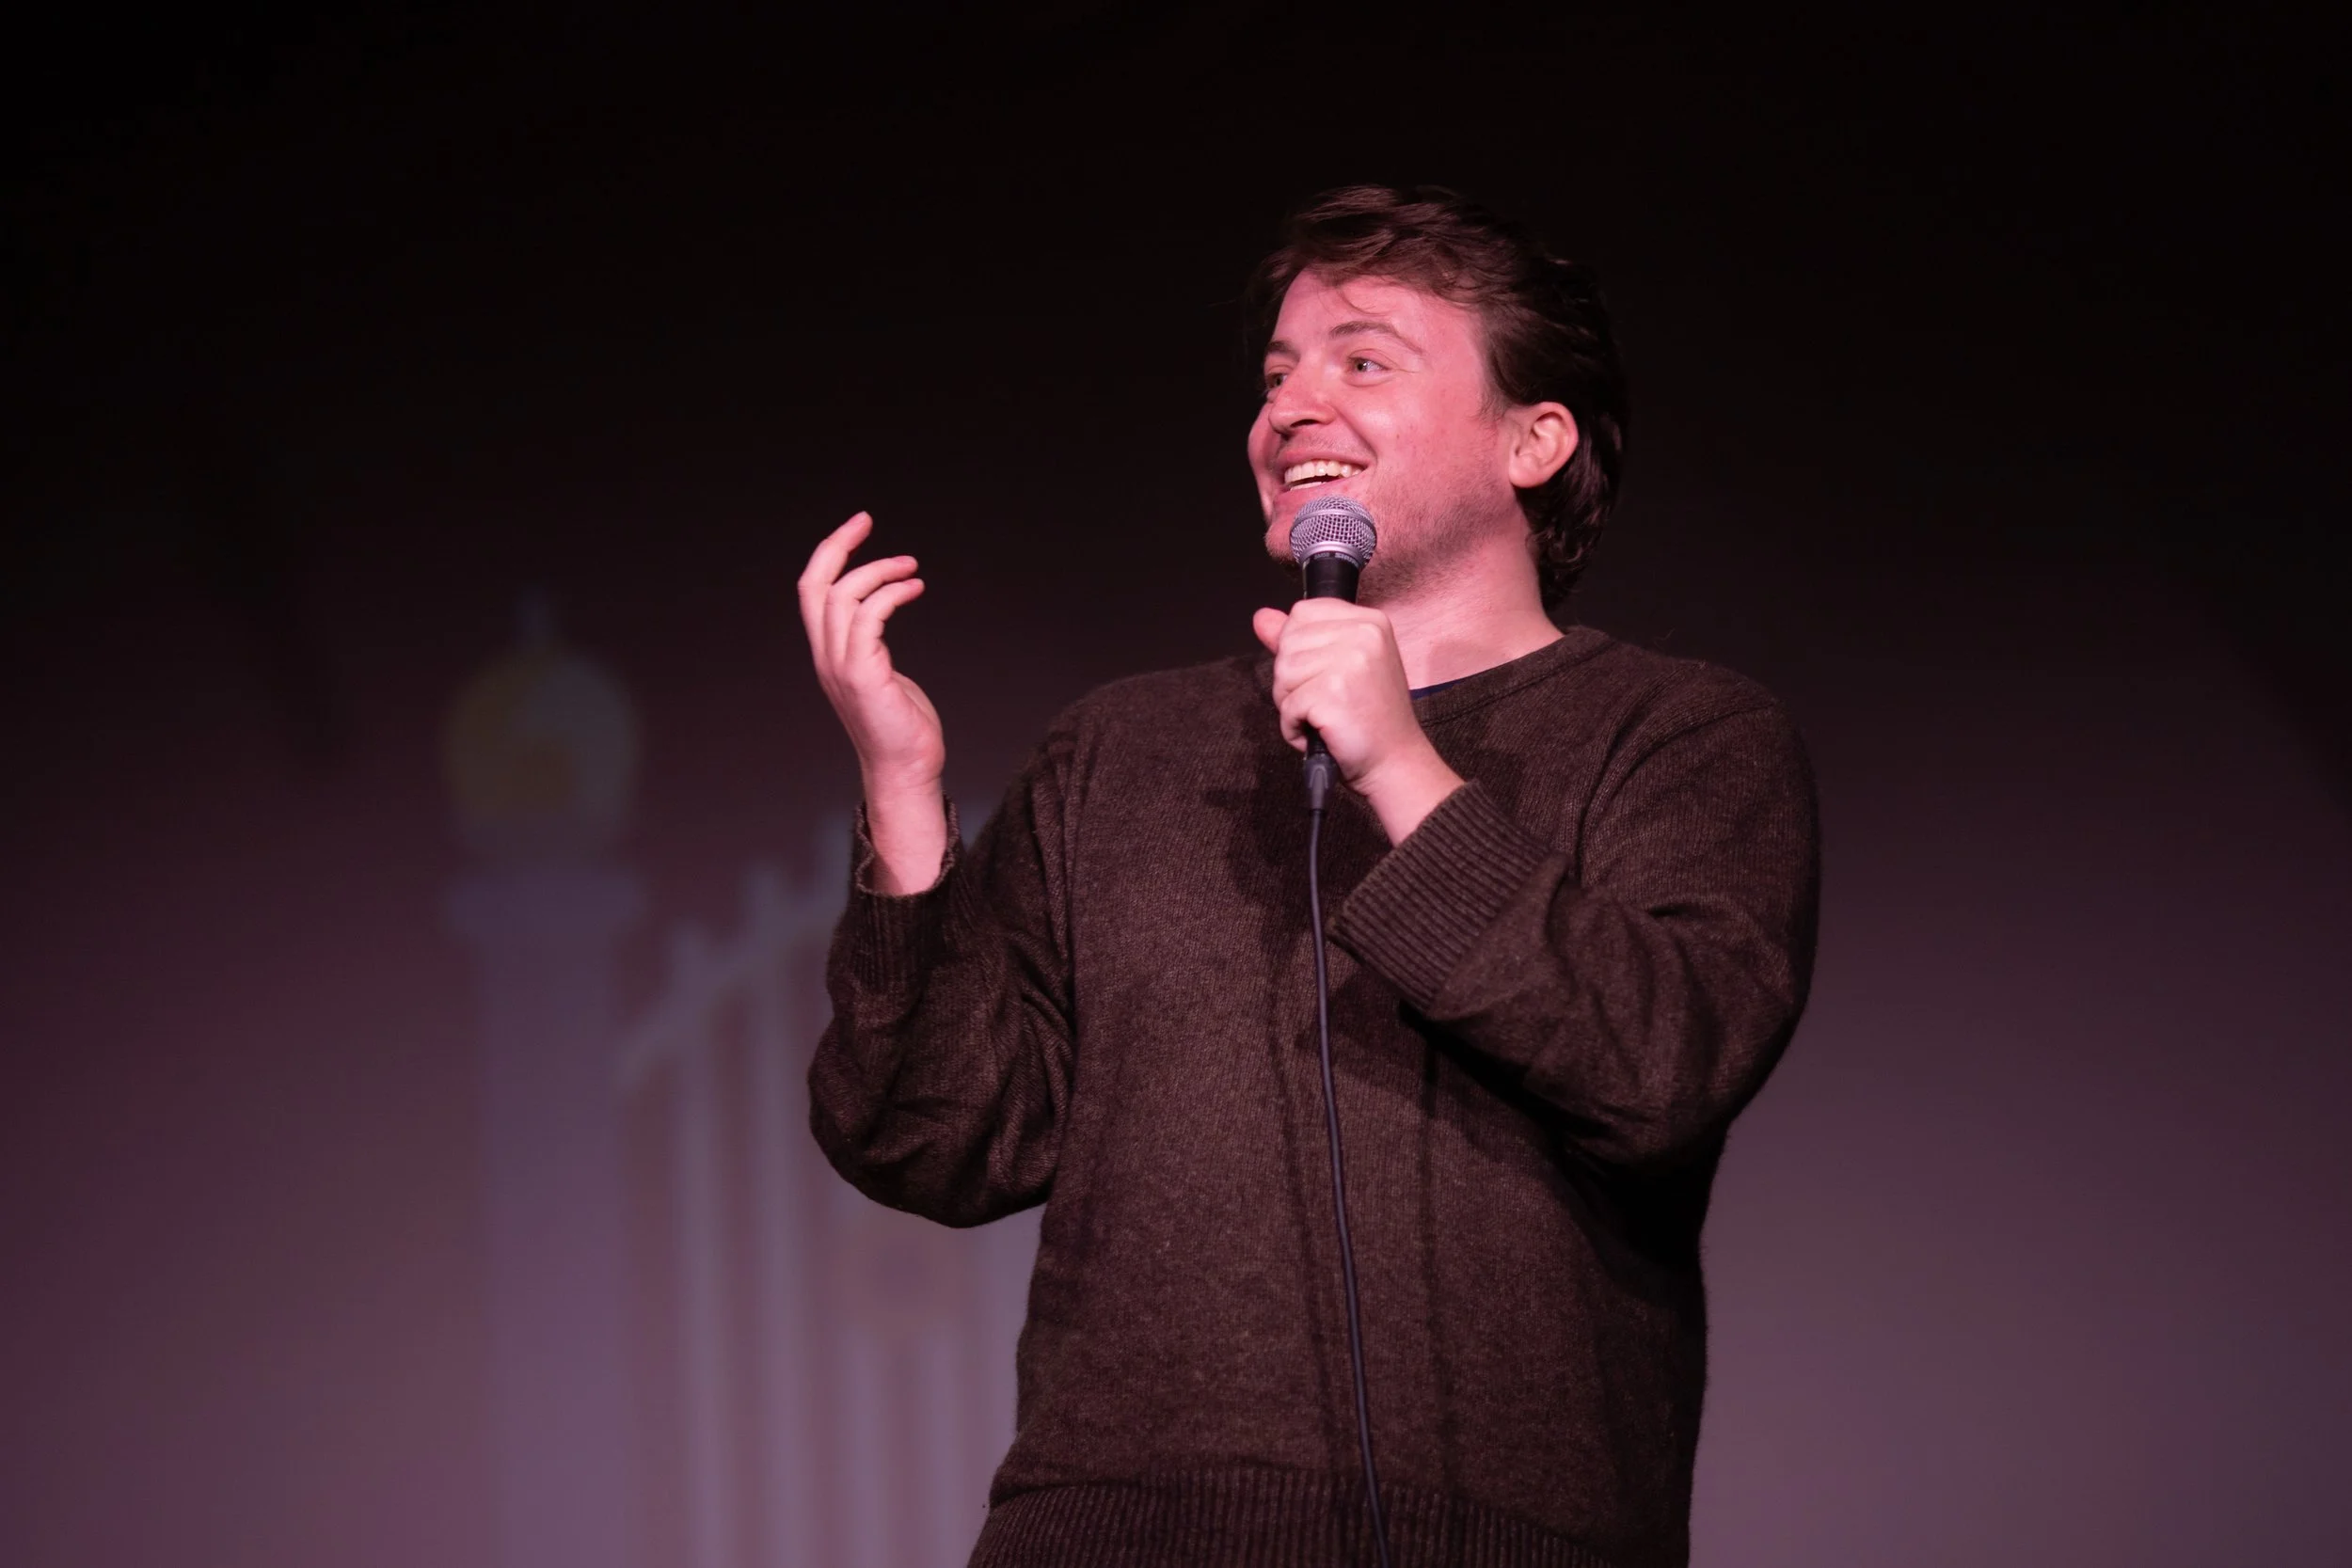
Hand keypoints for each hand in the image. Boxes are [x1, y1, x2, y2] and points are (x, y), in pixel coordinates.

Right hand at [799, 512, 948, 891]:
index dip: (829, 554)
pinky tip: (914, 588)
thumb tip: (880, 614)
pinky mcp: (863, 676)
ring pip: (843, 597)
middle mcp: (826, 657)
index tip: (857, 528)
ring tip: (910, 567)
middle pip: (816, 585)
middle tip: (866, 521)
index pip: (811, 591)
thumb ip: (869, 645)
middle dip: (838, 546)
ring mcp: (841, 667)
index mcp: (827, 653)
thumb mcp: (879, 674)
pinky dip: (891, 593)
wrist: (906, 769)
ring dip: (879, 571)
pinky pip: (869, 617)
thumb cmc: (901, 726)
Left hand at [1253, 600, 1464, 843]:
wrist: (1396, 763)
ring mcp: (1350, 661)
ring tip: (1324, 717)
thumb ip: (1298, 640)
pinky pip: (1287, 705)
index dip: (1298, 648)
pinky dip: (1294, 728)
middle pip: (1288, 643)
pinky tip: (1323, 732)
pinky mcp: (1333, 691)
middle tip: (1326, 703)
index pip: (1302, 613)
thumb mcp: (1340, 668)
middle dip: (1292, 680)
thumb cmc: (1368, 720)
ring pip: (1282, 673)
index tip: (1324, 674)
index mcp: (1369, 621)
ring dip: (1292, 705)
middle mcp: (1363, 633)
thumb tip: (1260, 617)